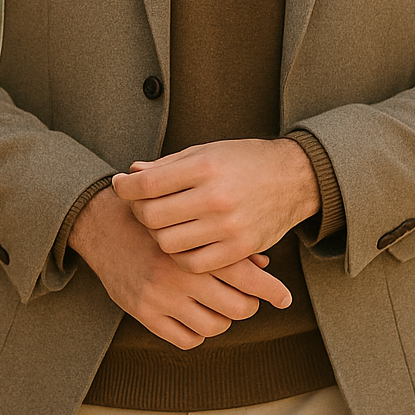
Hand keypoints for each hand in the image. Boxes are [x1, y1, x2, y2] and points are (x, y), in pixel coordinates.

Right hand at [67, 185, 292, 350]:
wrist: (102, 222)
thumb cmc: (155, 217)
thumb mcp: (191, 217)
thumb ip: (226, 240)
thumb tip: (264, 266)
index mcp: (196, 245)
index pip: (247, 276)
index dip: (272, 291)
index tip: (286, 298)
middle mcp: (180, 272)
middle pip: (237, 307)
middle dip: (248, 306)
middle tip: (248, 300)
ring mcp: (161, 295)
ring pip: (214, 326)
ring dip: (223, 320)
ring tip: (220, 307)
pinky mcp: (144, 312)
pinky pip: (186, 339)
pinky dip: (197, 332)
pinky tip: (196, 317)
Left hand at [113, 138, 319, 275]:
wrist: (294, 178)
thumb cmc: (245, 161)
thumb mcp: (206, 152)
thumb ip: (167, 165)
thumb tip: (131, 174)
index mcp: (204, 167)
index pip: (147, 184)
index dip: (125, 186)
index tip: (121, 185)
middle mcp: (215, 197)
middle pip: (152, 217)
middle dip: (138, 211)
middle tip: (139, 205)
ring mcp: (228, 226)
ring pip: (168, 244)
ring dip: (157, 235)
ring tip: (162, 223)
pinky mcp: (240, 248)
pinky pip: (194, 263)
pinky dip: (180, 256)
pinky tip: (182, 241)